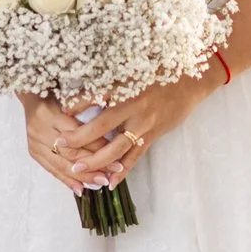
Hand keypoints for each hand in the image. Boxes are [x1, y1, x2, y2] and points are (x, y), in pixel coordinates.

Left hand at [24, 74, 211, 196]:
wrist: (190, 81)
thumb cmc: (159, 71)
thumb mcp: (134, 69)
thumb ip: (112, 79)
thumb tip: (86, 84)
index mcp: (125, 87)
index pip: (95, 96)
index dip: (77, 104)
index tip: (60, 111)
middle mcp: (133, 107)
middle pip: (100, 127)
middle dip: (78, 139)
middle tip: (59, 146)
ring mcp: (144, 124)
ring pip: (116, 148)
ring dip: (95, 161)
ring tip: (77, 170)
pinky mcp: (153, 135)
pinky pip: (135, 157)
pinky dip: (123, 171)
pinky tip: (110, 182)